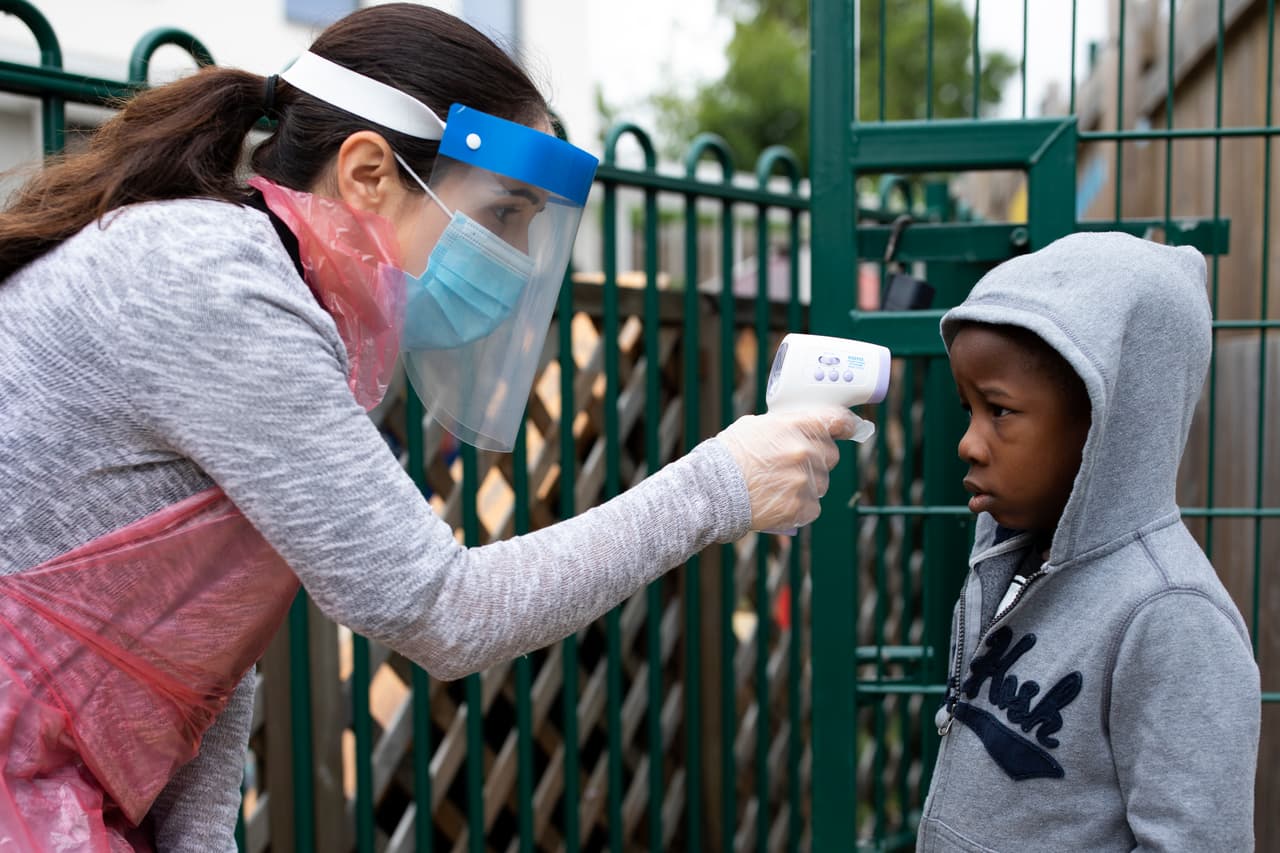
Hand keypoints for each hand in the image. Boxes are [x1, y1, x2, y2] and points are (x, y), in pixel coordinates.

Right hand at [716, 406, 871, 530]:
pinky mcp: (800, 507)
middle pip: (830, 456)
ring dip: (808, 485)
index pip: (836, 421)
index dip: (846, 425)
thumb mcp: (754, 426)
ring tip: (779, 486)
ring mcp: (804, 482)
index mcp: (796, 427)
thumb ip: (784, 426)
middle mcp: (805, 452)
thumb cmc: (728, 456)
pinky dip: (800, 507)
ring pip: (822, 483)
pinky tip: (780, 502)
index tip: (851, 429)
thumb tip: (801, 427)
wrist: (711, 490)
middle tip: (795, 464)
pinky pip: (813, 507)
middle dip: (817, 459)